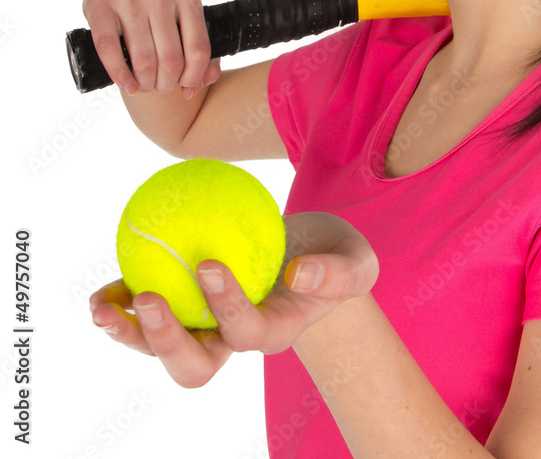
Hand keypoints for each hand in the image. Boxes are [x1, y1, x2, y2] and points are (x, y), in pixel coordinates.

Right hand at [82, 0, 220, 97]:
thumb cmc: (158, 7)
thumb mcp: (184, 17)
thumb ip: (200, 49)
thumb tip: (202, 83)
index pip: (198, 49)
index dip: (194, 76)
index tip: (187, 86)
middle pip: (170, 58)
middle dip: (167, 83)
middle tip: (161, 87)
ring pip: (143, 59)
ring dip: (145, 83)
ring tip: (145, 87)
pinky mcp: (100, 3)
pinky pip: (110, 50)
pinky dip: (120, 75)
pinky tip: (127, 86)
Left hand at [88, 212, 378, 387]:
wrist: (314, 255)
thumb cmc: (336, 257)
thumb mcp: (355, 260)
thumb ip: (337, 271)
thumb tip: (298, 272)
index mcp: (276, 331)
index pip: (247, 331)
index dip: (225, 306)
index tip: (209, 262)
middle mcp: (236, 340)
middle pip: (195, 364)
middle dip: (166, 340)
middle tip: (148, 297)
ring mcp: (208, 329)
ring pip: (163, 349)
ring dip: (130, 333)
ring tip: (105, 307)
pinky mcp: (188, 309)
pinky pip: (148, 319)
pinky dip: (121, 307)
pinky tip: (106, 291)